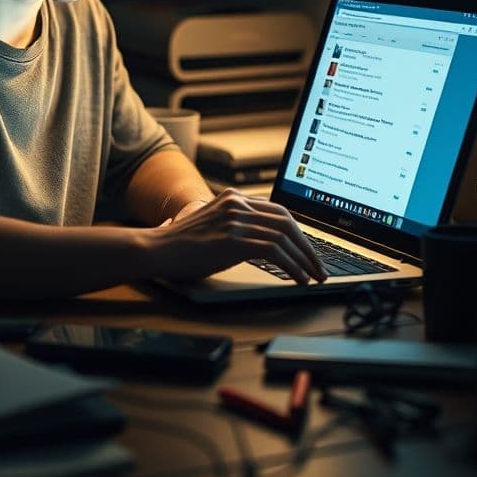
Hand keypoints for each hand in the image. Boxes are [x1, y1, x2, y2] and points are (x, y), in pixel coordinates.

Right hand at [149, 189, 327, 285]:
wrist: (158, 249)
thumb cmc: (182, 245)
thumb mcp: (214, 226)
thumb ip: (236, 225)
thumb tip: (267, 243)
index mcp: (234, 197)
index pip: (278, 212)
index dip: (299, 235)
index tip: (309, 253)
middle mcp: (237, 203)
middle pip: (287, 222)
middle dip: (308, 247)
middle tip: (319, 268)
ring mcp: (235, 219)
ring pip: (284, 237)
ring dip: (305, 260)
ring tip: (314, 277)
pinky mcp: (233, 239)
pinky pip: (274, 251)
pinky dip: (292, 267)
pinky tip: (299, 279)